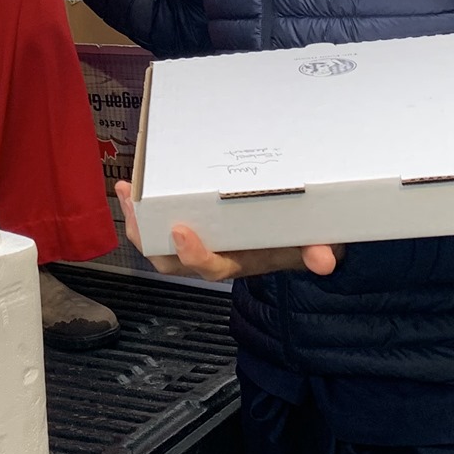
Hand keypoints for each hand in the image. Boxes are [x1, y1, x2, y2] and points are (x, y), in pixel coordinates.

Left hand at [117, 180, 339, 280]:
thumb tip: (325, 260)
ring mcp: (199, 243)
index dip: (194, 254)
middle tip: (137, 205)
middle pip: (171, 261)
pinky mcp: (191, 226)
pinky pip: (158, 225)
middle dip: (150, 237)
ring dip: (139, 221)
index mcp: (239, 262)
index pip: (211, 268)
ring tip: (127, 191)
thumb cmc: (301, 238)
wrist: (299, 237)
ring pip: (158, 245)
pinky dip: (142, 209)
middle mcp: (214, 256)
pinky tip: (131, 185)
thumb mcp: (315, 243)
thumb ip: (318, 251)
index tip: (182, 231)